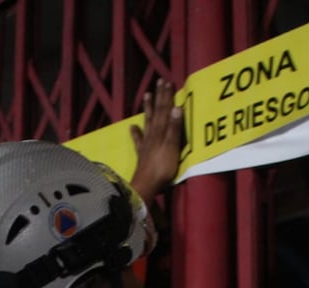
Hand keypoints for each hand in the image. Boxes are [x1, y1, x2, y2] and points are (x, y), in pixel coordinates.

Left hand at [129, 79, 183, 201]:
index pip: (164, 110)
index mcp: (161, 131)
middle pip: (156, 112)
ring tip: (146, 95)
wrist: (146, 185)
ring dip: (148, 108)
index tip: (166, 82)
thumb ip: (174, 128)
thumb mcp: (172, 147)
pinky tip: (132, 127)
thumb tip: (177, 107)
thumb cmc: (163, 167)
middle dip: (158, 97)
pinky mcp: (142, 154)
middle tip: (159, 82)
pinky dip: (136, 133)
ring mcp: (146, 143)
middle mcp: (153, 134)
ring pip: (147, 122)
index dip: (166, 96)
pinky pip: (138, 140)